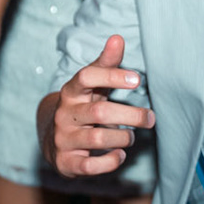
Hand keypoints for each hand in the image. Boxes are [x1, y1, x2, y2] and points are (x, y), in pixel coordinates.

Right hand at [43, 35, 155, 177]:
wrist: (53, 140)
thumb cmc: (81, 107)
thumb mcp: (90, 86)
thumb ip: (105, 64)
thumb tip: (117, 38)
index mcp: (71, 91)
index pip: (86, 76)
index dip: (111, 76)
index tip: (137, 79)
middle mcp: (65, 114)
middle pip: (99, 112)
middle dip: (130, 115)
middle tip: (150, 118)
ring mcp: (64, 139)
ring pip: (97, 139)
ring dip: (123, 138)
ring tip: (131, 137)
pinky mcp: (66, 162)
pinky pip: (90, 166)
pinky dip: (110, 162)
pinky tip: (120, 155)